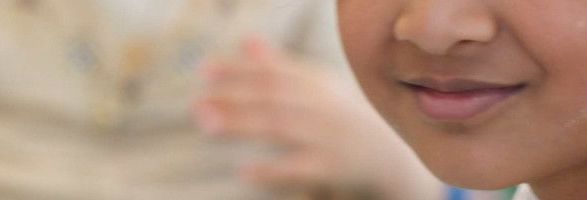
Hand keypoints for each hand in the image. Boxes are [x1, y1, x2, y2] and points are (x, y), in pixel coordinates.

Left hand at [195, 39, 433, 197]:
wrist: (390, 159)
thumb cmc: (345, 119)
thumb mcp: (319, 87)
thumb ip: (281, 65)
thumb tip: (246, 41)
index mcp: (318, 83)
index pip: (274, 71)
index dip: (238, 69)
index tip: (204, 71)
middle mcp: (323, 105)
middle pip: (273, 96)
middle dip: (234, 96)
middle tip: (197, 103)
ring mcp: (328, 135)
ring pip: (280, 126)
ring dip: (242, 124)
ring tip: (207, 124)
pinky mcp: (333, 168)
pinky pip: (300, 167)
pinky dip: (273, 169)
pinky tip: (244, 170)